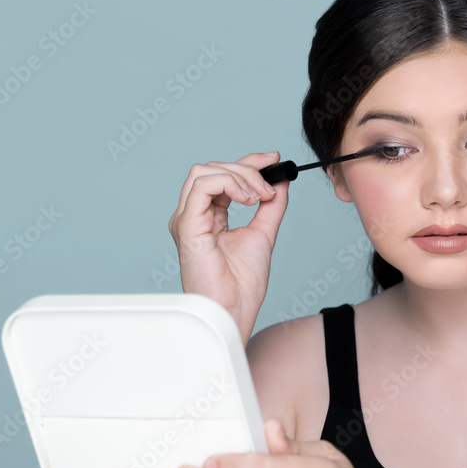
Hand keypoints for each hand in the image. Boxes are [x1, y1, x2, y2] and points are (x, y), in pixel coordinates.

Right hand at [167, 153, 289, 344]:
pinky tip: (248, 199)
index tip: (274, 159)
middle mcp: (193, 215)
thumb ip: (271, 206)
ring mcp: (186, 218)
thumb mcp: (263, 233)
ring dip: (239, 176)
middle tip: (270, 188)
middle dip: (247, 169)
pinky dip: (229, 184)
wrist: (235, 308)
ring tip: (259, 196)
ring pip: (205, 171)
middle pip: (213, 169)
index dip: (248, 162)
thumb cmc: (242, 284)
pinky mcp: (186, 224)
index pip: (223, 175)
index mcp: (207, 216)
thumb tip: (280, 180)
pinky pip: (202, 186)